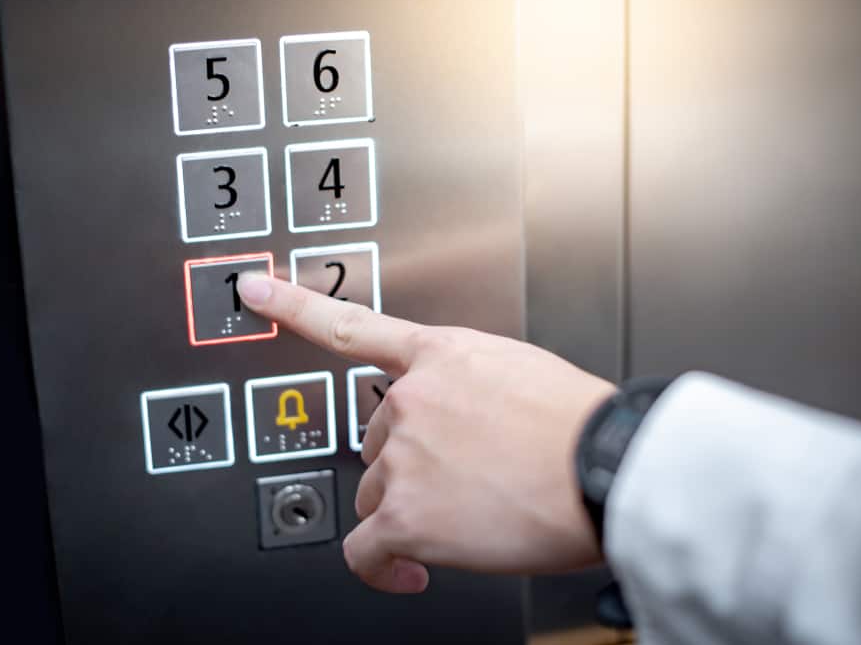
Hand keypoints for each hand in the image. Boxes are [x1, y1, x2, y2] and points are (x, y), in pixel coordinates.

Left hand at [238, 274, 615, 592]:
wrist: (607, 466)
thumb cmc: (582, 427)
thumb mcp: (524, 374)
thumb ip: (473, 387)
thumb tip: (463, 423)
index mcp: (441, 356)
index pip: (350, 327)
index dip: (292, 307)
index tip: (254, 290)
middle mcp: (411, 398)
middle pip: (375, 441)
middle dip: (409, 463)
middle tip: (462, 480)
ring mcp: (403, 455)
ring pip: (376, 494)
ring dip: (410, 510)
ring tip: (468, 516)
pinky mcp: (406, 514)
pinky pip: (365, 549)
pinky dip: (384, 566)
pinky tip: (408, 570)